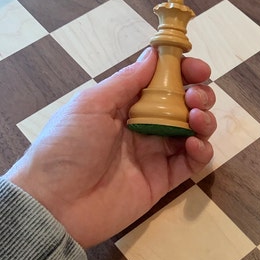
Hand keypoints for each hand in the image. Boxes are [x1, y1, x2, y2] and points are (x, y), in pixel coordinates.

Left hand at [5, 48, 216, 248]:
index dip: (183, 72)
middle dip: (198, 95)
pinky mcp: (165, 180)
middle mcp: (145, 126)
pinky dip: (202, 150)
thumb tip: (153, 54)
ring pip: (194, 131)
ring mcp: (157, 154)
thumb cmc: (67, 147)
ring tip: (196, 118)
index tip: (198, 68)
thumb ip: (127, 80)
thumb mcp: (92, 105)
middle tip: (195, 97)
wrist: (55, 204)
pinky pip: (193, 162)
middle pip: (184, 105)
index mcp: (126, 105)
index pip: (162, 83)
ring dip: (204, 119)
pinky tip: (194, 144)